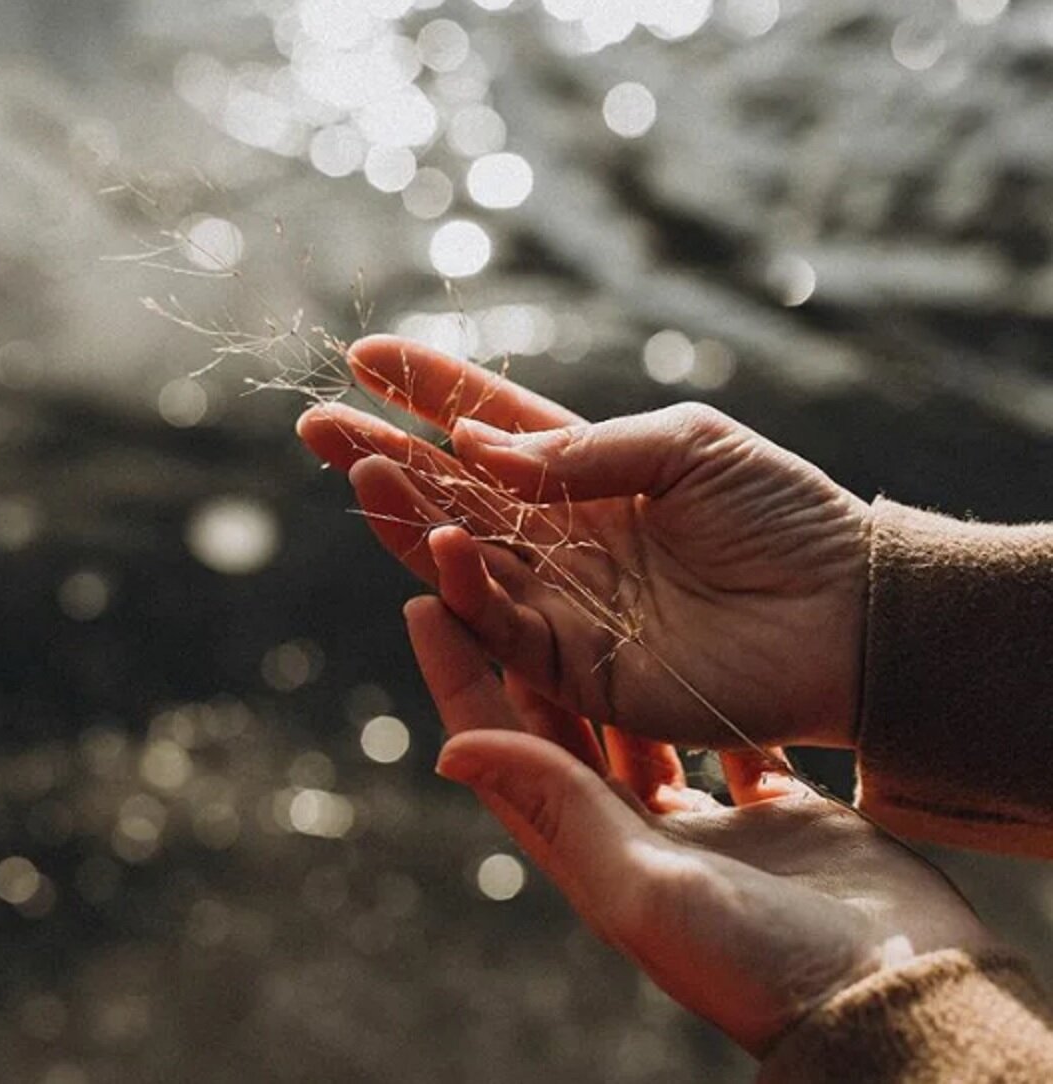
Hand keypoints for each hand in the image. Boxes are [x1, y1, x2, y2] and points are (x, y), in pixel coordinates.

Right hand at [297, 335, 869, 748]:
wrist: (848, 613)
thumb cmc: (784, 515)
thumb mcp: (691, 447)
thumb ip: (584, 449)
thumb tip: (481, 445)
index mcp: (593, 473)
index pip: (492, 424)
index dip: (430, 390)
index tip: (365, 356)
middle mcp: (565, 537)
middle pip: (456, 492)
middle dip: (387, 454)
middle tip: (317, 423)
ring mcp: (566, 602)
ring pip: (465, 557)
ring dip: (410, 516)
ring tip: (362, 467)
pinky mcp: (578, 667)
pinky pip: (505, 625)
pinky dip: (469, 586)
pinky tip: (444, 542)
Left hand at [405, 596, 993, 1056]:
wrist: (895, 997)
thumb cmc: (763, 963)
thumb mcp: (641, 887)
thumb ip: (559, 812)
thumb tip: (452, 751)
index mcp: (592, 855)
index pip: (499, 750)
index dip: (456, 677)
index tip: (423, 601)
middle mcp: (637, 837)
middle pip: (558, 727)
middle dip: (521, 652)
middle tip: (500, 578)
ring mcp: (707, 825)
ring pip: (638, 724)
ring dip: (606, 664)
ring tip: (584, 592)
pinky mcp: (776, 812)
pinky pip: (726, 737)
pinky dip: (706, 694)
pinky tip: (696, 643)